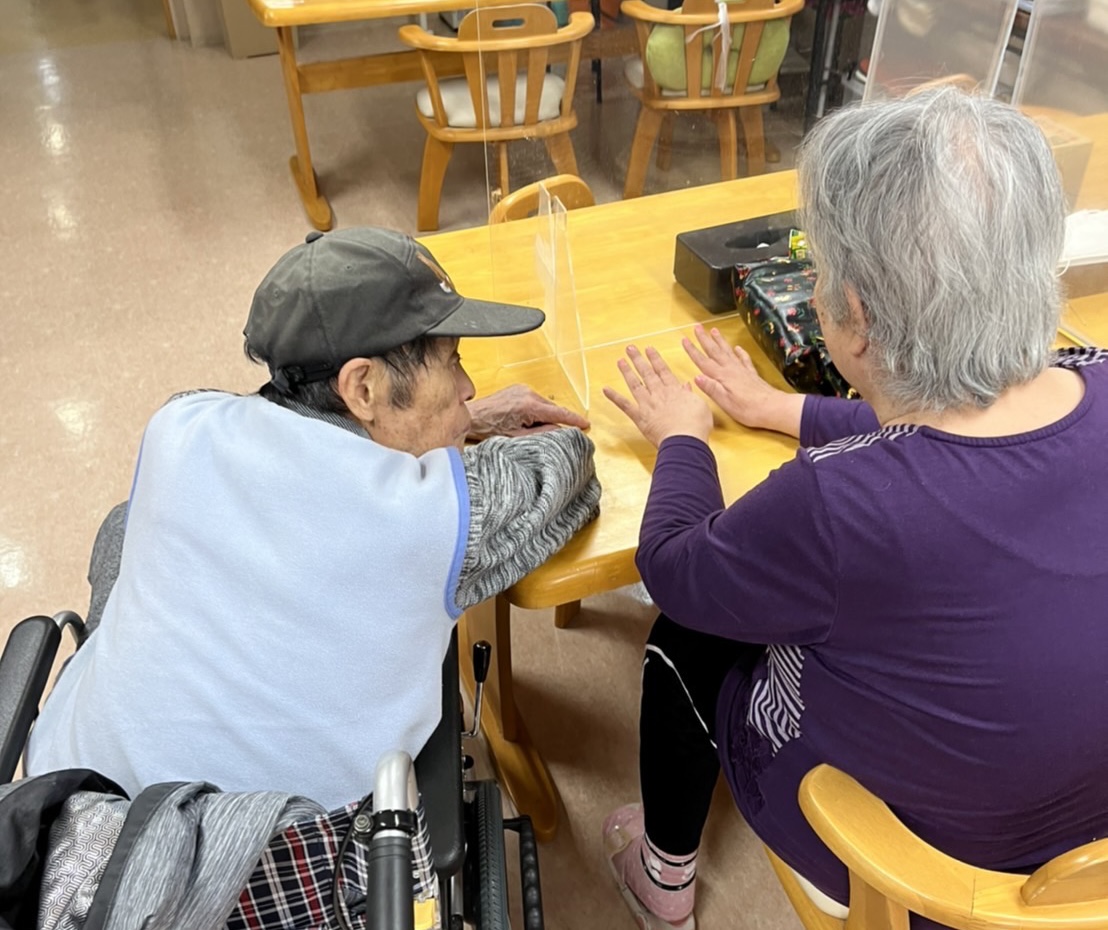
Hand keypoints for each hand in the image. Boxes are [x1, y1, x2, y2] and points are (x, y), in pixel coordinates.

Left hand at [466, 384, 589, 439]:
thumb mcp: (518, 437)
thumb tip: (561, 432)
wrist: (474, 416)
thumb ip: (542, 434)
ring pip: (544, 404)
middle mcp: (528, 393)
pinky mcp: (518, 388)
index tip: (586, 424)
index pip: (559, 413)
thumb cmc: (490, 428)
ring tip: (529, 428)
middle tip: (554, 434)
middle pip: (552, 408)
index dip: (574, 419)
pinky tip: (524, 420)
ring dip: (543, 416)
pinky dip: (536, 410)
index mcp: (529, 406)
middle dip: (556, 421)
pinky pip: (535, 400)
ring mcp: (523, 389)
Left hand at [604, 345, 711, 447]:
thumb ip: (690, 394)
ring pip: (635, 384)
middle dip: (638, 359)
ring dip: (627, 372)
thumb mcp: (700, 405)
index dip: (655, 359)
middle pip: (647, 373)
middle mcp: (659, 393)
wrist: (685, 439)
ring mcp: (648, 404)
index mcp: (674, 390)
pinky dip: (614, 397)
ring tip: (620, 361)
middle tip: (630, 348)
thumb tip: (686, 385)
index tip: (649, 349)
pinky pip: (625, 405)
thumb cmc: (695, 425)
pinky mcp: (640, 417)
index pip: (663, 370)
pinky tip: (605, 389)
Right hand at [683, 324, 802, 437]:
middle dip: (704, 339)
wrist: (773, 408)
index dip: (693, 351)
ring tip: (714, 331)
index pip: (703, 361)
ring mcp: (742, 371)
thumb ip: (711, 388)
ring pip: (728, 351)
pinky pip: (743, 359)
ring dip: (719, 341)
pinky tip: (737, 347)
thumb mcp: (726, 402)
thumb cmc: (749, 409)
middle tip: (697, 327)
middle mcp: (732, 370)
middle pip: (715, 351)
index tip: (684, 340)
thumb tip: (696, 377)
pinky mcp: (751, 375)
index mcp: (722, 377)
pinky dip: (739, 352)